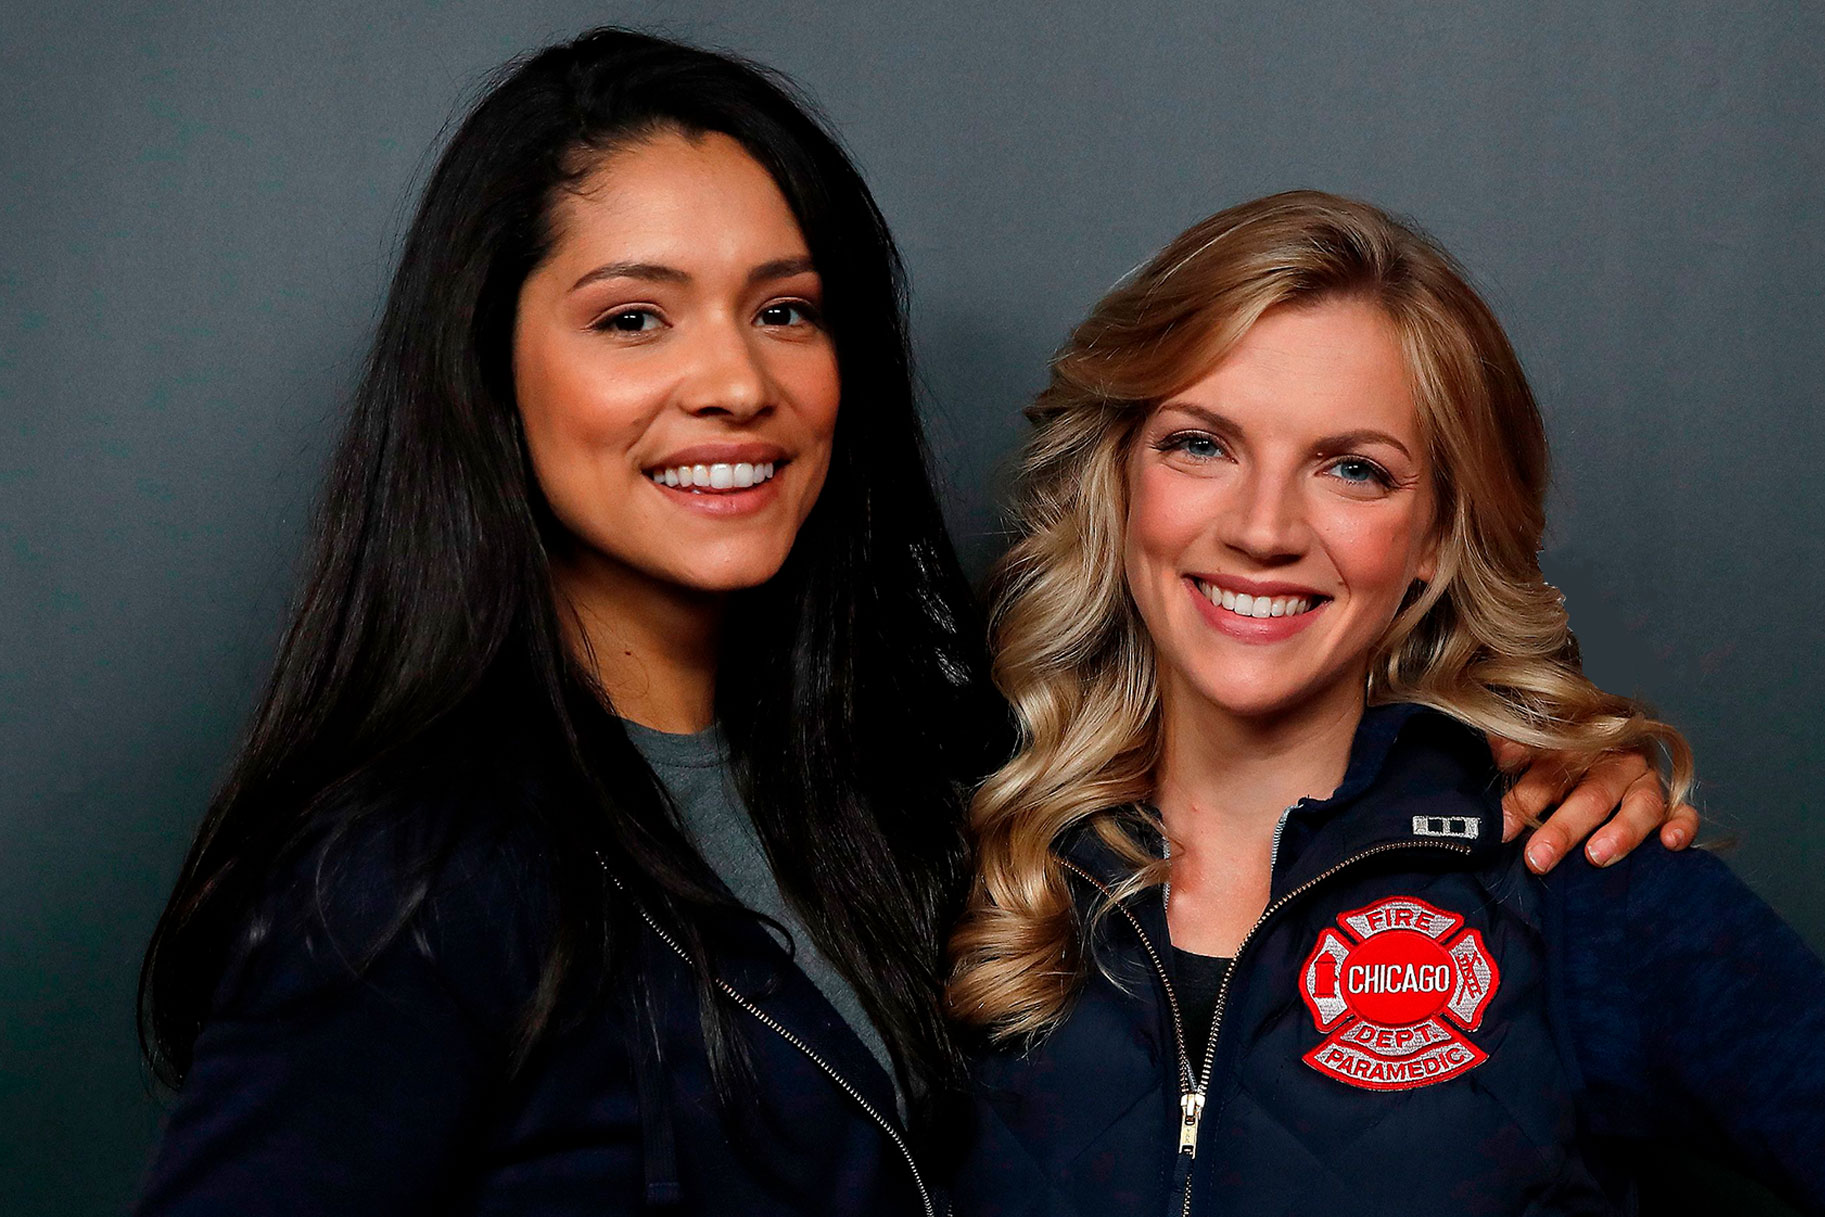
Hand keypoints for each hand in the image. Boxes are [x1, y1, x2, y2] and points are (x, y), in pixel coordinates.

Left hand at [1486, 737, 1698, 873]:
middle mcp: (1614, 761)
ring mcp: (1645, 781)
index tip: (1502, 831)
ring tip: (1597, 857)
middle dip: (1564, 829)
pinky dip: (1682, 825)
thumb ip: (1514, 748)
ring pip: (1642, 803)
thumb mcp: (1530, 748)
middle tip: (1539, 858)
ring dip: (1622, 832)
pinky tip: (1669, 843)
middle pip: (1592, 794)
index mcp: (1575, 746)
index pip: (1547, 774)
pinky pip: (1684, 811)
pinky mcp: (1672, 801)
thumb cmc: (1555, 756)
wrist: (1600, 739)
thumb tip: (1501, 753)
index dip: (1522, 802)